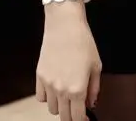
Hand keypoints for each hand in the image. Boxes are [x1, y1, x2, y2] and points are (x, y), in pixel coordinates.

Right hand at [36, 1, 101, 120]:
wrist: (65, 25)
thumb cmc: (83, 42)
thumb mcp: (96, 66)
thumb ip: (94, 89)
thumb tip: (91, 103)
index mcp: (78, 89)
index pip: (78, 118)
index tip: (86, 118)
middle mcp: (61, 90)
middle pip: (64, 117)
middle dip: (72, 116)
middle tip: (78, 109)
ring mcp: (48, 84)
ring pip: (51, 109)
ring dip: (60, 107)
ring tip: (67, 97)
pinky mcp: (39, 75)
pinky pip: (41, 97)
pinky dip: (48, 97)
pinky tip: (55, 89)